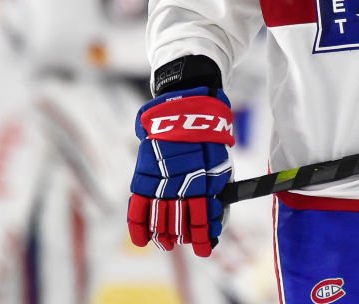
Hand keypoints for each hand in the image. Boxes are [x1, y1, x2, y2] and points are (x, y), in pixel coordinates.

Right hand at [127, 86, 233, 255]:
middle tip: (182, 242)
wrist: (187, 107)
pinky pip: (138, 206)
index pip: (202, 221)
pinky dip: (139, 225)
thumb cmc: (208, 136)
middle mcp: (180, 186)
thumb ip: (217, 191)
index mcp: (203, 183)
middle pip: (180, 224)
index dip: (203, 238)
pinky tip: (142, 240)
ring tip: (166, 243)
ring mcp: (161, 182)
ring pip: (161, 220)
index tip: (205, 250)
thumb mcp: (220, 163)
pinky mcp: (145, 176)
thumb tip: (216, 219)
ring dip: (164, 235)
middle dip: (183, 237)